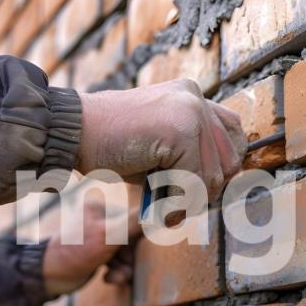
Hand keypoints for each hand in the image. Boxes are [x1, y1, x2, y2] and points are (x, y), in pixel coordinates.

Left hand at [41, 192, 140, 295]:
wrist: (48, 277)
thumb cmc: (76, 251)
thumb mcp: (110, 234)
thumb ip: (137, 221)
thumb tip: (167, 207)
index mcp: (101, 208)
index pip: (135, 220)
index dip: (141, 239)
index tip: (140, 251)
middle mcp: (100, 220)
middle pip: (132, 240)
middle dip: (130, 258)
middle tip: (124, 268)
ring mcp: (98, 239)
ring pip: (126, 254)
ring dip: (124, 269)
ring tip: (117, 277)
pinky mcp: (97, 255)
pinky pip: (117, 263)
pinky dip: (117, 273)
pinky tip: (108, 278)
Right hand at [76, 79, 246, 200]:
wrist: (71, 133)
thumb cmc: (111, 147)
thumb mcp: (160, 150)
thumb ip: (192, 160)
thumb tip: (221, 190)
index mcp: (192, 96)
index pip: (235, 137)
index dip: (222, 170)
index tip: (202, 191)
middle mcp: (196, 98)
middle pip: (230, 162)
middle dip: (206, 192)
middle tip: (175, 207)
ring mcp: (190, 111)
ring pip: (214, 177)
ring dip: (188, 202)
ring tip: (162, 208)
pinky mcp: (181, 130)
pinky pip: (194, 182)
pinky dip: (175, 203)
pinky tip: (154, 204)